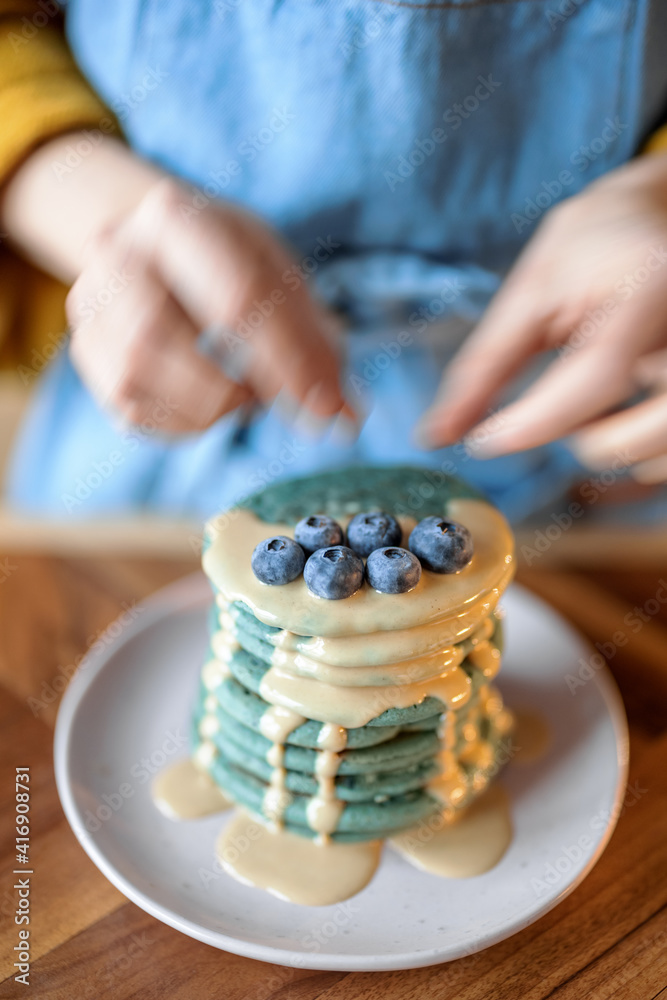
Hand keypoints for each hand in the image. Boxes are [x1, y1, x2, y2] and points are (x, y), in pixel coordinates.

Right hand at [67, 178, 348, 431]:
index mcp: (173, 216)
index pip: (235, 296)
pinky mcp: (88, 351)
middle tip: (269, 402)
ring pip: (134, 377)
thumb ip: (315, 344)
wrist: (158, 249)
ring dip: (205, 407)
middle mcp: (116, 254)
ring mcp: (91, 305)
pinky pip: (129, 410)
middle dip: (227, 387)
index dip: (286, 361)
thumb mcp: (282, 278)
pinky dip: (182, 424)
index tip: (326, 406)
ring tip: (242, 399)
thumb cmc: (230, 263)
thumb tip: (343, 416)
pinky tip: (211, 407)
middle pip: (158, 335)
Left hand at [416, 152, 666, 481]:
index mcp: (650, 285)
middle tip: (561, 418)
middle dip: (591, 443)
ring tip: (596, 407)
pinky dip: (638, 455)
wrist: (653, 218)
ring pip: (659, 456)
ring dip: (617, 449)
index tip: (487, 440)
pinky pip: (665, 456)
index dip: (539, 420)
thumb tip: (438, 434)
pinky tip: (622, 420)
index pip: (599, 376)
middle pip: (644, 434)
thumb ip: (485, 365)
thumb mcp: (531, 291)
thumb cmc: (592, 246)